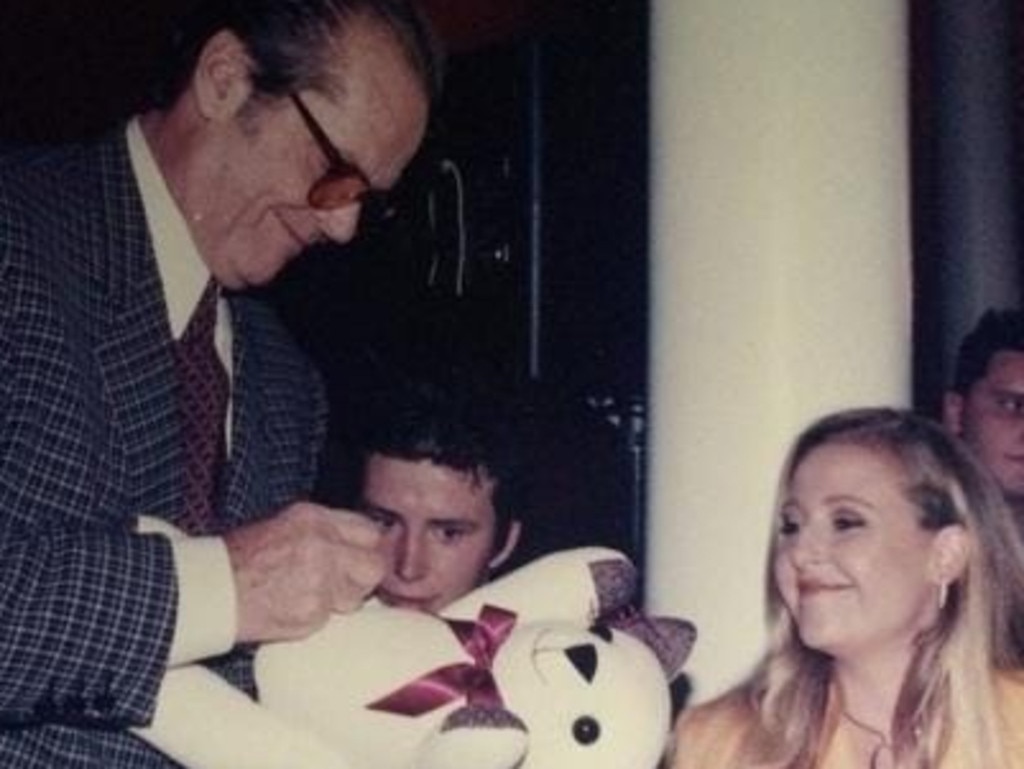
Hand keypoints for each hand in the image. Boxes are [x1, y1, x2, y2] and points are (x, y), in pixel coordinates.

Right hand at [224, 502, 385, 643]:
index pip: (369, 531)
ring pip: (355, 596)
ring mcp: (318, 578)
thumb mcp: (285, 525)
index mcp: (314, 518)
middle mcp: (321, 544)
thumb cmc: (242, 558)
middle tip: (342, 584)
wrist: (210, 588)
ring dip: (340, 600)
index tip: (363, 559)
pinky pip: (329, 619)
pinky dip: (315, 618)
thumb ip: (325, 531)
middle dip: (362, 578)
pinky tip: (291, 607)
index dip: (368, 549)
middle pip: (374, 565)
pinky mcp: (311, 610)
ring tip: (308, 594)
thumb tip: (362, 543)